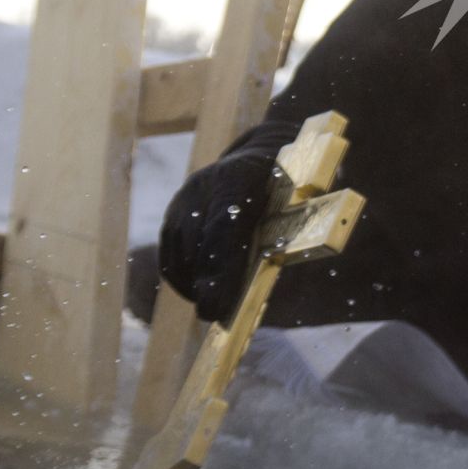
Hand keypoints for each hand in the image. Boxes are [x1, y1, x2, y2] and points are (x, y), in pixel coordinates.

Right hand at [158, 145, 281, 324]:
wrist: (262, 155)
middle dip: (205, 284)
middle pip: (198, 244)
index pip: (226, 229)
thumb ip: (287, 230)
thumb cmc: (290, 188)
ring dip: (191, 282)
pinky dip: (180, 275)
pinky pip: (170, 251)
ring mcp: (185, 196)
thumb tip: (268, 275)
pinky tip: (196, 290)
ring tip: (209, 304)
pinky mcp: (174, 209)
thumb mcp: (297, 201)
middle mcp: (206, 183)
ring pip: (180, 250)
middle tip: (214, 313)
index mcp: (243, 176)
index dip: (219, 271)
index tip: (215, 308)